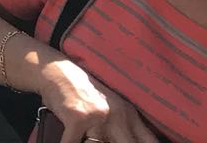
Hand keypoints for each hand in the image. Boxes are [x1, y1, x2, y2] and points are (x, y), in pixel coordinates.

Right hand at [37, 60, 159, 142]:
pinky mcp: (77, 118)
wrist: (56, 70)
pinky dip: (69, 142)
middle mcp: (117, 116)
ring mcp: (97, 116)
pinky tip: (70, 139)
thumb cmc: (83, 92)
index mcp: (129, 114)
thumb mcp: (112, 105)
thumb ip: (126, 125)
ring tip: (89, 137)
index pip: (150, 142)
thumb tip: (135, 139)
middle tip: (106, 142)